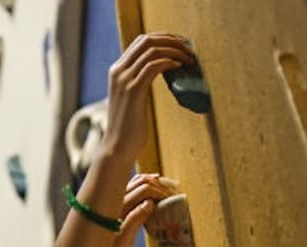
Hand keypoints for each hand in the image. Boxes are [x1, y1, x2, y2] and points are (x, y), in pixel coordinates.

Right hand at [99, 32, 196, 165]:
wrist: (117, 148)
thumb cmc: (129, 127)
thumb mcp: (133, 98)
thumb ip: (140, 81)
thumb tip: (162, 70)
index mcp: (117, 70)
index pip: (141, 41)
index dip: (164, 38)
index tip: (181, 44)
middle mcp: (118, 71)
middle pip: (147, 40)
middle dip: (171, 40)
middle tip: (189, 49)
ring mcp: (124, 80)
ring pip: (152, 51)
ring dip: (175, 51)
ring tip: (189, 59)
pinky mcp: (133, 90)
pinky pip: (153, 66)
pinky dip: (169, 62)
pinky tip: (180, 68)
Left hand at [110, 172, 175, 246]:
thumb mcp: (123, 243)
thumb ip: (136, 221)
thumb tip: (150, 203)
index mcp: (117, 210)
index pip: (143, 191)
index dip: (159, 193)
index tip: (170, 200)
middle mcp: (113, 200)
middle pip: (142, 183)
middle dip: (159, 187)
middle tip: (172, 194)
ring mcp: (112, 198)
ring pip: (136, 180)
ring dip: (153, 182)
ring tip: (167, 187)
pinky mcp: (112, 199)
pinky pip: (129, 184)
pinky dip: (143, 180)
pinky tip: (154, 180)